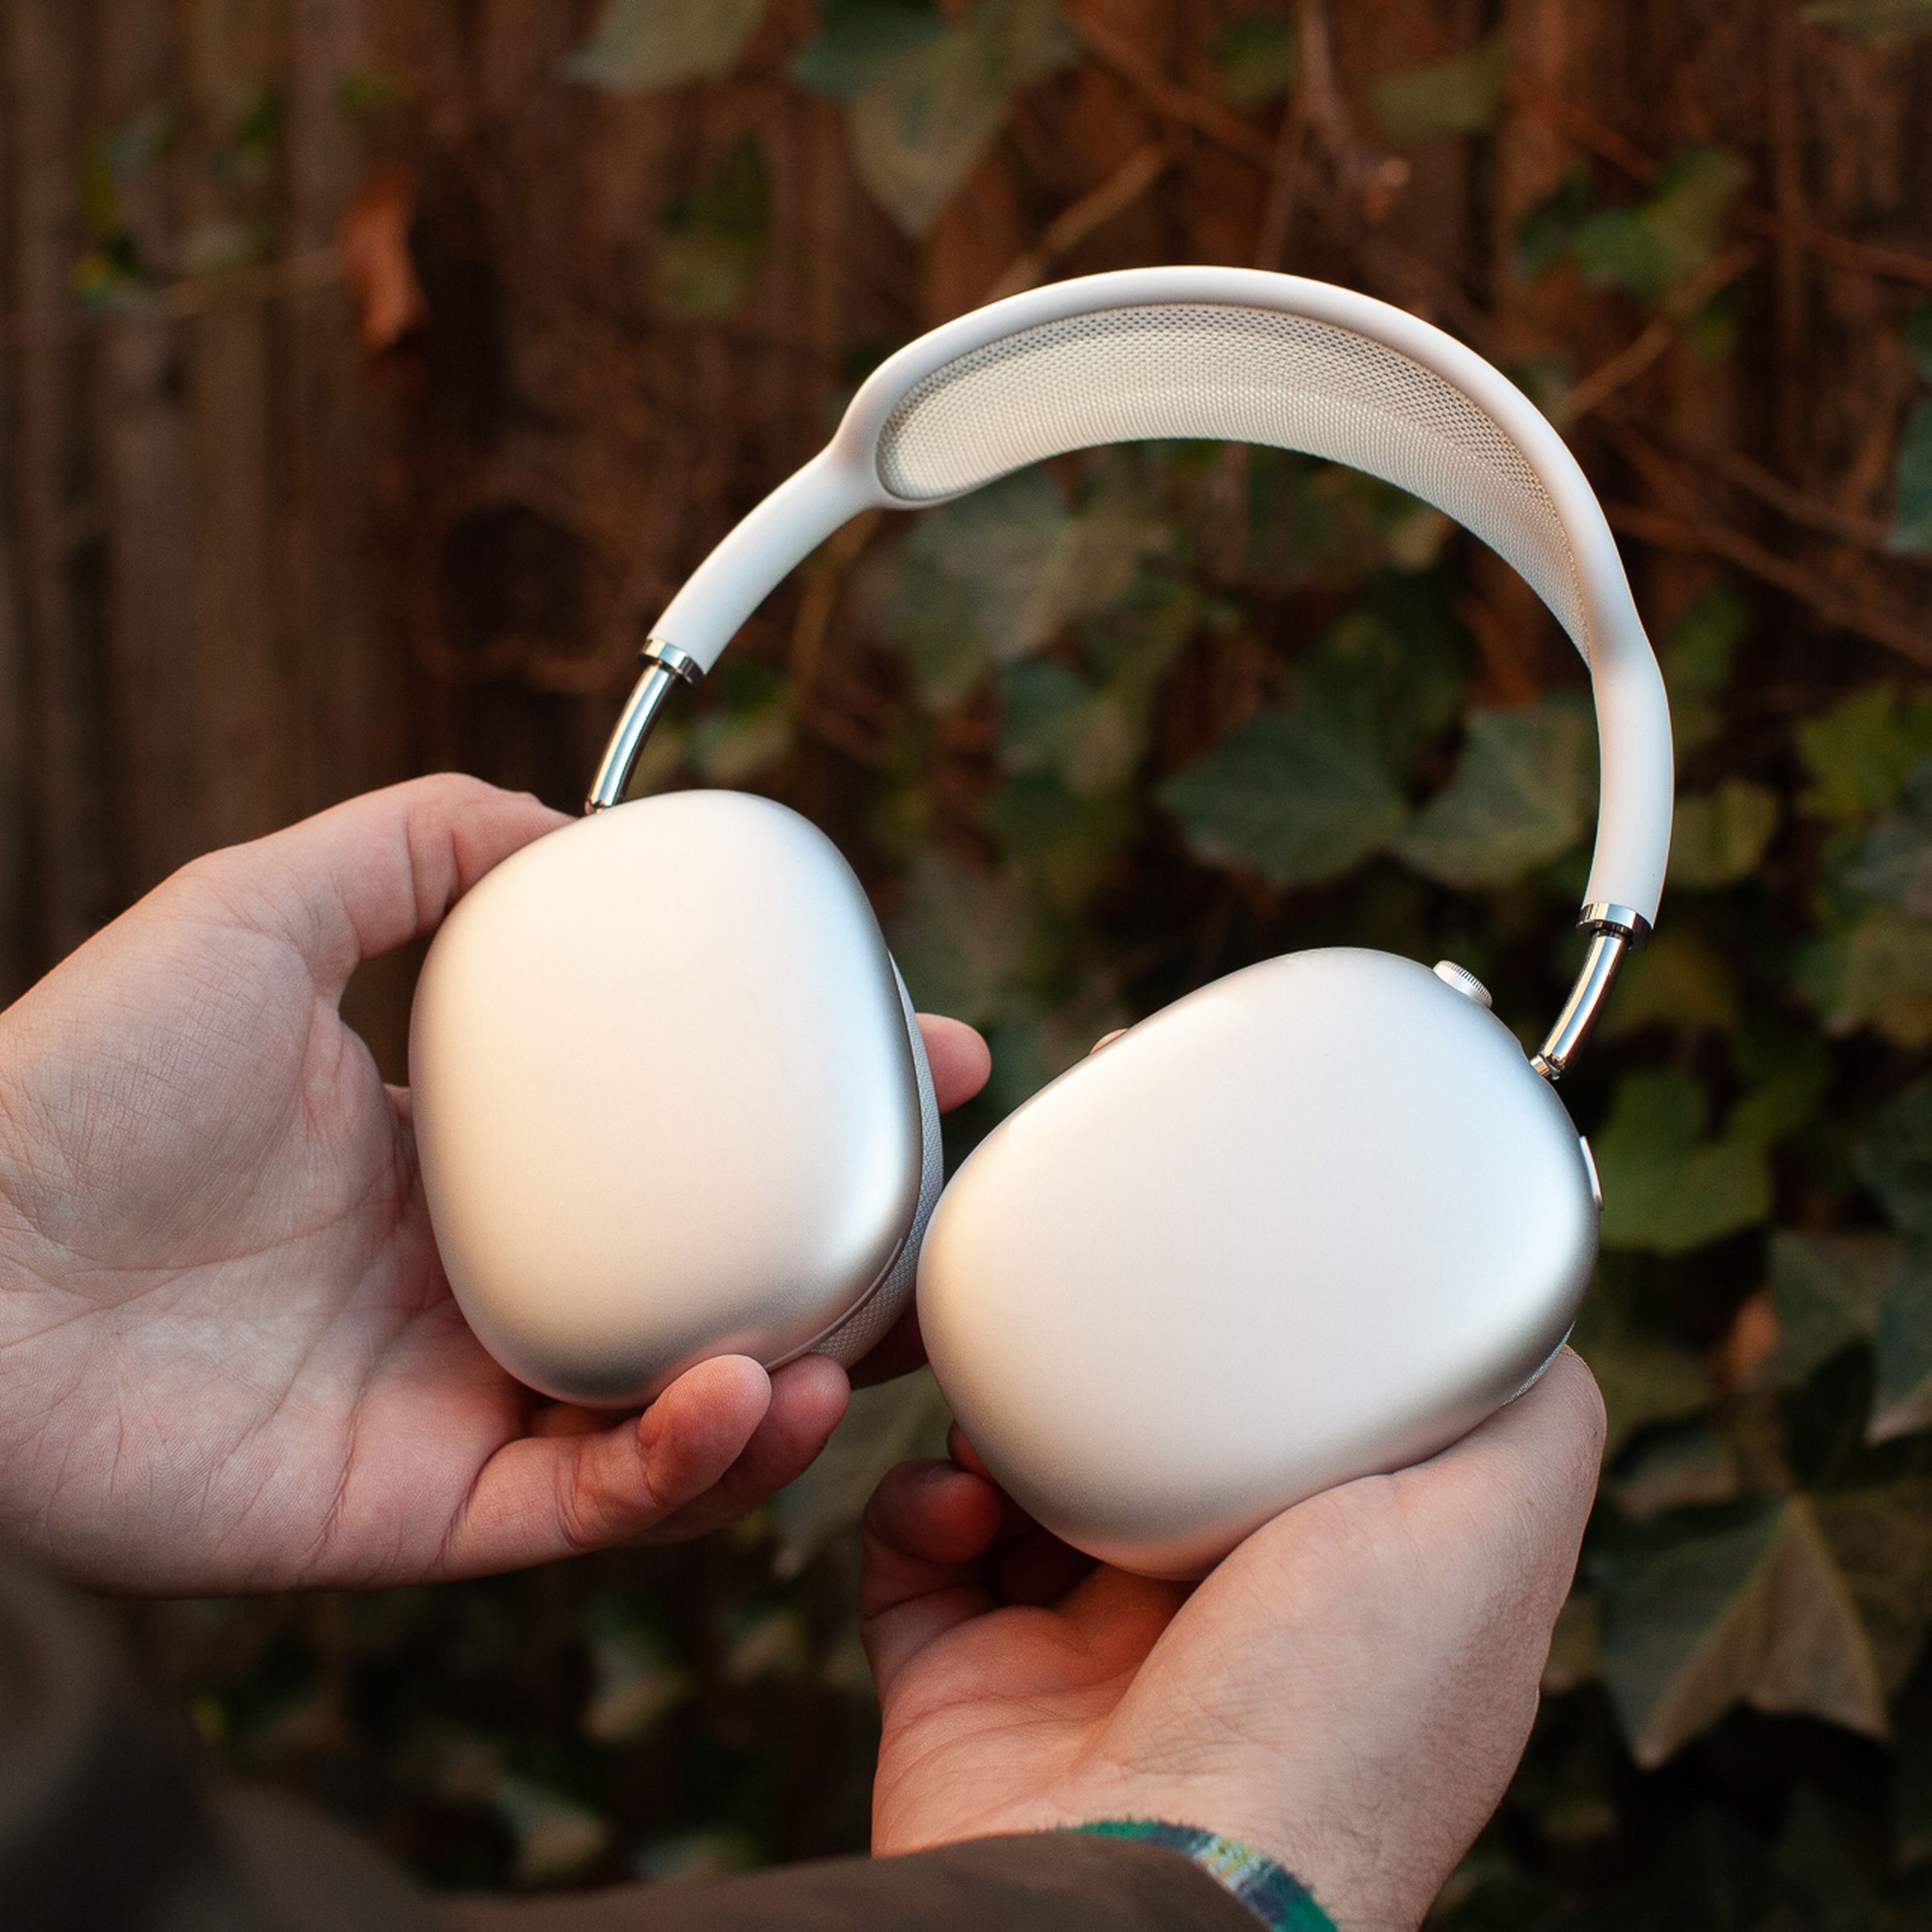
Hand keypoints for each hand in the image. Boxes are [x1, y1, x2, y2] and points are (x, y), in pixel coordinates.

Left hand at [0, 777, 990, 1595]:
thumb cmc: (70, 1083)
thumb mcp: (261, 909)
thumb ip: (414, 845)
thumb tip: (568, 822)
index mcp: (465, 1162)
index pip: (680, 1143)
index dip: (809, 1108)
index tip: (922, 1056)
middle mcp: (480, 1285)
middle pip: (710, 1286)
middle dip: (847, 1266)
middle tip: (942, 1220)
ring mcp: (460, 1402)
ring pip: (681, 1416)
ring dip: (797, 1387)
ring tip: (862, 1343)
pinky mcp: (424, 1512)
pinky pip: (595, 1502)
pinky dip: (687, 1464)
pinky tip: (742, 1400)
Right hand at [861, 1351, 1604, 1931]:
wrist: (1145, 1886)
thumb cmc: (1332, 1723)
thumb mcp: (1486, 1536)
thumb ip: (1530, 1420)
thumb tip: (1527, 1312)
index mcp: (1337, 1596)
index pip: (1297, 1438)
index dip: (1266, 1356)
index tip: (1227, 1285)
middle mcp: (1219, 1629)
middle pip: (1154, 1448)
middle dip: (1116, 1377)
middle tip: (1092, 1321)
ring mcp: (1086, 1663)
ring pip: (1028, 1486)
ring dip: (1005, 1423)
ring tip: (1008, 1408)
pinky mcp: (970, 1686)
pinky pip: (920, 1560)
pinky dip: (920, 1505)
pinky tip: (957, 1495)